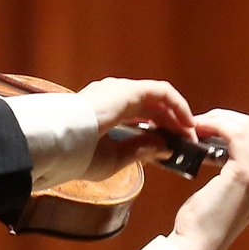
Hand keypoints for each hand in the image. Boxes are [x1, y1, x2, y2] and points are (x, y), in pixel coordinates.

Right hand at [75, 78, 196, 182]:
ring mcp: (120, 90)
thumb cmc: (76, 154)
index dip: (160, 129)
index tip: (173, 146)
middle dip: (173, 124)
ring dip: (178, 116)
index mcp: (105, 111)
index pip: (140, 115)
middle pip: (152, 107)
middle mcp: (113, 96)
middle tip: (188, 143)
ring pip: (159, 99)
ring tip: (191, 135)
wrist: (58, 144)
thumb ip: (139, 151)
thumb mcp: (113, 159)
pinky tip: (187, 124)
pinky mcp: (129, 90)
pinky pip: (162, 93)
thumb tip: (165, 147)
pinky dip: (178, 106)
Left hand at [166, 109, 248, 249]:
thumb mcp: (228, 193)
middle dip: (237, 118)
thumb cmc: (204, 225)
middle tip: (208, 123)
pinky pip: (236, 134)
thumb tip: (218, 144)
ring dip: (222, 118)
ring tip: (199, 126)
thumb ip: (235, 171)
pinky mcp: (243, 175)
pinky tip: (199, 131)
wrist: (196, 248)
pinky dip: (216, 125)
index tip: (242, 126)